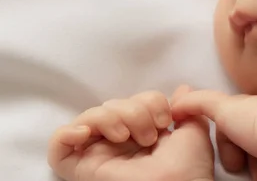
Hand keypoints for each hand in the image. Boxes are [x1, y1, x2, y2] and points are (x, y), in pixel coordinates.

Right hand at [48, 86, 214, 180]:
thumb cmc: (190, 166)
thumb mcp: (194, 131)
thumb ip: (186, 108)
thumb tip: (183, 90)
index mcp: (143, 136)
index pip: (134, 102)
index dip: (149, 100)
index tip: (166, 119)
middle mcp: (119, 144)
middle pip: (111, 105)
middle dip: (132, 109)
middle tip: (150, 134)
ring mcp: (99, 155)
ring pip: (88, 118)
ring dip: (109, 117)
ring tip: (126, 136)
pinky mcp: (81, 169)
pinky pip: (58, 146)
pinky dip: (66, 133)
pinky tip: (85, 133)